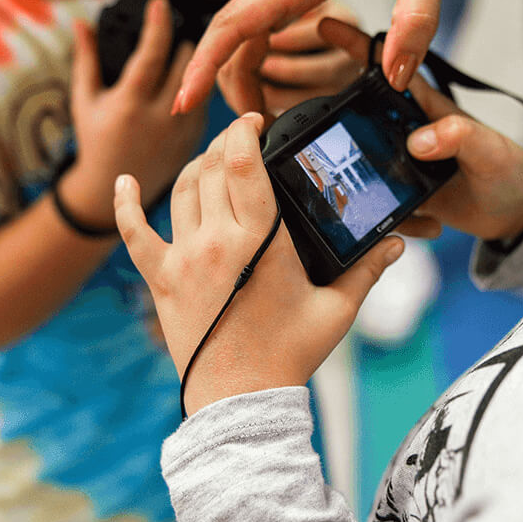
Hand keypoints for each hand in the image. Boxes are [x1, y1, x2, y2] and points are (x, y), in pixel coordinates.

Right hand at [61, 0, 206, 228]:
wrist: (112, 188)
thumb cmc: (96, 139)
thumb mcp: (85, 100)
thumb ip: (86, 60)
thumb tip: (83, 23)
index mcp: (130, 104)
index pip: (151, 54)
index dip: (157, 25)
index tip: (160, 2)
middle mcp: (160, 117)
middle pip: (186, 65)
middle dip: (185, 40)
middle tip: (183, 21)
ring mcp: (182, 130)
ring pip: (202, 83)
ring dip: (198, 61)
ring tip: (192, 44)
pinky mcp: (196, 139)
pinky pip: (207, 103)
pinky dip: (202, 85)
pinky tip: (198, 72)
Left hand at [113, 113, 404, 413]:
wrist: (241, 400)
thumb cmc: (291, 355)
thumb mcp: (336, 311)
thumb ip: (366, 270)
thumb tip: (397, 243)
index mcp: (260, 241)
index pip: (245, 165)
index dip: (246, 132)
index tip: (256, 120)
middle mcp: (216, 241)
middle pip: (213, 169)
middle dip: (227, 143)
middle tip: (243, 138)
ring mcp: (184, 259)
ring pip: (182, 191)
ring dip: (198, 166)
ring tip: (215, 159)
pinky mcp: (162, 280)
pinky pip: (135, 234)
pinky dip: (126, 204)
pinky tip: (125, 182)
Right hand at [177, 0, 446, 114]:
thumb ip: (415, 22)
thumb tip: (395, 77)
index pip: (233, 25)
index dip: (206, 66)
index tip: (182, 102)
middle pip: (229, 42)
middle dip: (229, 91)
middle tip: (251, 140)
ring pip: (241, 39)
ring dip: (243, 81)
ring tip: (265, 124)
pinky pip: (258, 30)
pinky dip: (256, 63)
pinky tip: (271, 93)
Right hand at [319, 19, 522, 243]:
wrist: (518, 214)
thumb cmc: (511, 170)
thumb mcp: (489, 150)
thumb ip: (459, 137)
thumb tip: (419, 141)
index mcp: (427, 107)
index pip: (389, 69)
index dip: (358, 47)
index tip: (327, 25)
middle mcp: (410, 131)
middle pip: (361, 115)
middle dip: (334, 116)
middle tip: (307, 122)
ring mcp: (404, 163)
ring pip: (363, 160)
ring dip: (355, 176)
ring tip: (351, 194)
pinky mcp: (405, 195)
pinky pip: (380, 202)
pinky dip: (386, 216)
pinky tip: (414, 223)